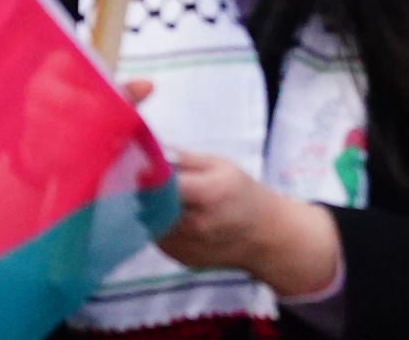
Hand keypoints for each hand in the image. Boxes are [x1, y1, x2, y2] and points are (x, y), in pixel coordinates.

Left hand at [153, 151, 340, 294]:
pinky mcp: (180, 259)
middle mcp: (194, 224)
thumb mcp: (221, 165)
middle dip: (147, 193)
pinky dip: (159, 227)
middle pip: (151, 206)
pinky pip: (158, 239)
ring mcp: (187, 245)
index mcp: (207, 194)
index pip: (162, 185)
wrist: (263, 235)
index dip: (149, 176)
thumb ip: (185, 159)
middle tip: (153, 183)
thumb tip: (153, 150)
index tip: (145, 167)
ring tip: (169, 201)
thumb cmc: (243, 193)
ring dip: (151, 211)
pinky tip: (176, 219)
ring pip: (150, 224)